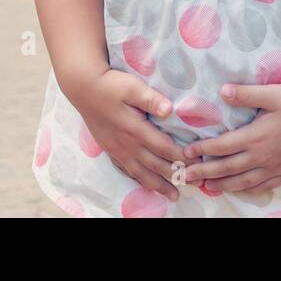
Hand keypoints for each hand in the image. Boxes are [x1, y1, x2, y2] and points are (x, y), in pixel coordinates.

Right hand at [69, 68, 187, 200]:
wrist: (84, 89)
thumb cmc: (111, 85)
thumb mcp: (132, 86)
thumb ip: (150, 99)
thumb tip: (169, 109)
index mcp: (135, 129)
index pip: (163, 147)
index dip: (180, 157)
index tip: (196, 162)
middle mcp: (127, 144)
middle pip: (155, 165)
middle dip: (174, 175)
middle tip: (192, 184)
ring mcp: (118, 150)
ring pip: (141, 173)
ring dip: (158, 185)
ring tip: (173, 195)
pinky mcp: (111, 150)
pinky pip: (128, 170)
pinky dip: (141, 179)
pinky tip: (148, 184)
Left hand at [178, 84, 280, 193]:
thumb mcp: (272, 93)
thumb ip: (246, 94)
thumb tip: (221, 91)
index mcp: (255, 137)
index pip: (221, 147)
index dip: (202, 150)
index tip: (187, 152)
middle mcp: (261, 156)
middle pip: (227, 168)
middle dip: (204, 172)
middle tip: (186, 176)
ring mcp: (273, 168)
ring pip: (242, 182)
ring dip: (222, 185)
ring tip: (207, 186)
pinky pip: (261, 187)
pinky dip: (246, 190)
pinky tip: (239, 189)